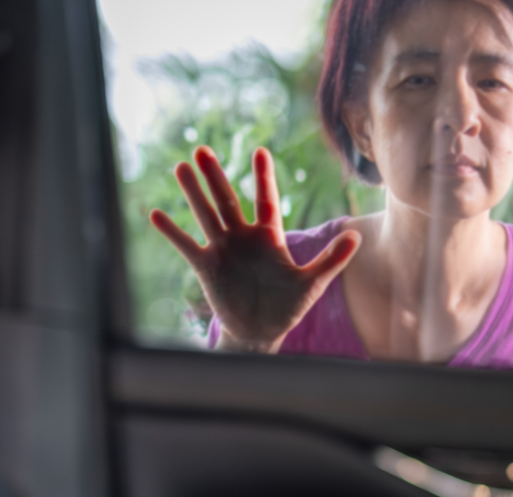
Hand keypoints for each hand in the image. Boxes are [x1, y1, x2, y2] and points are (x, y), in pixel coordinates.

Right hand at [149, 146, 361, 352]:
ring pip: (206, 216)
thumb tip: (357, 237)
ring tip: (180, 168)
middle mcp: (243, 238)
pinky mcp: (207, 267)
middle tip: (202, 150)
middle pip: (228, 201)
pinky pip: (187, 246)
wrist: (261, 331)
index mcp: (269, 237)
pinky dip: (172, 232)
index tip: (261, 151)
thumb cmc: (287, 305)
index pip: (266, 200)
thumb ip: (331, 259)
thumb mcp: (312, 283)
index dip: (264, 177)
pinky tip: (156, 214)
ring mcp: (223, 250)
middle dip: (215, 176)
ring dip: (193, 193)